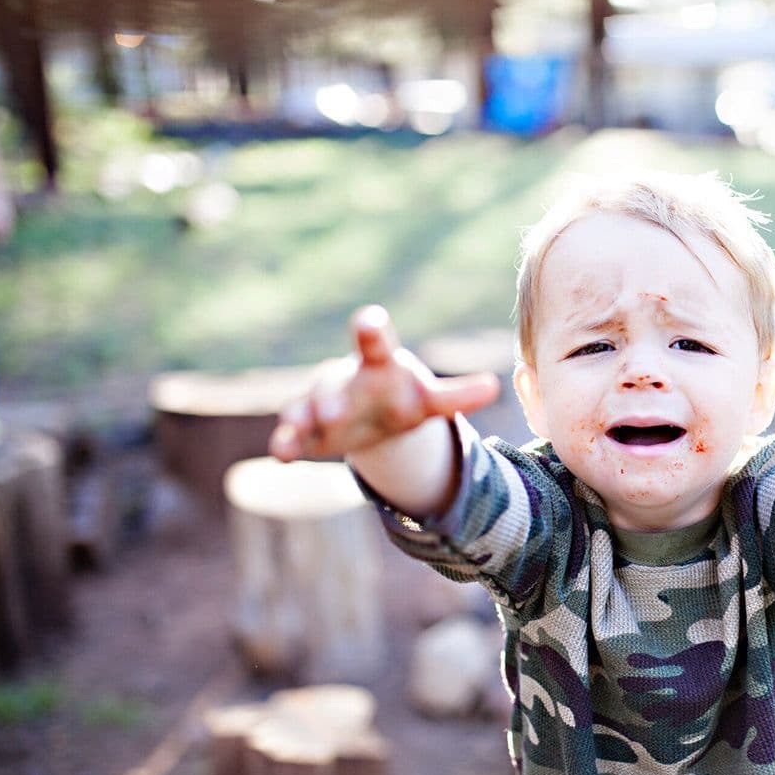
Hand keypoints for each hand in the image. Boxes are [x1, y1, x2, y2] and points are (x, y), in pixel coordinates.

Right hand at [269, 305, 500, 461]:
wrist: (369, 416)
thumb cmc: (401, 399)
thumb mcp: (429, 401)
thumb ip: (456, 396)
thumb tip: (495, 386)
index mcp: (378, 365)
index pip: (375, 343)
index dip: (372, 330)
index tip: (370, 320)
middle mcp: (345, 379)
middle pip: (335, 382)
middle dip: (333, 396)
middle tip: (337, 411)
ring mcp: (320, 403)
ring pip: (305, 405)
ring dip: (301, 415)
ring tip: (297, 426)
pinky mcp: (306, 429)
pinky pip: (291, 433)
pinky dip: (284, 442)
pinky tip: (279, 454)